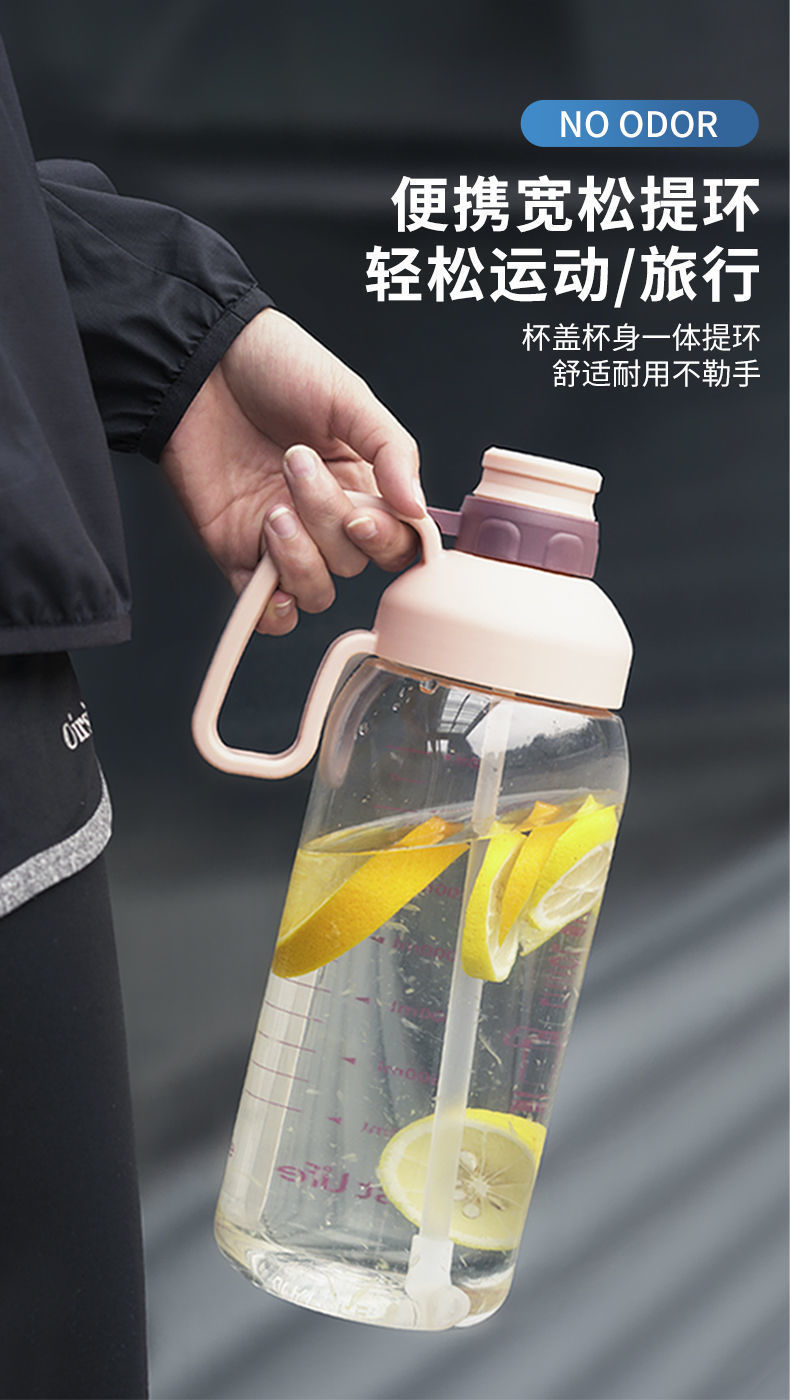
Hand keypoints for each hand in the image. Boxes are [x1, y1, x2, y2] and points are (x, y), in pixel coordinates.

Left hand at [159, 308, 423, 632]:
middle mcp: (326, 518)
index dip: (385, 539)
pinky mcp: (237, 553)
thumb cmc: (275, 366)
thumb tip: (417, 507)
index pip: (397, 541)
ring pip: (315, 590)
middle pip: (352, 562)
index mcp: (362, 483)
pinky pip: (266, 612)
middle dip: (326, 520)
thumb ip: (392, 451)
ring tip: (273, 507)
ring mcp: (282, 539)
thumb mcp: (349, 397)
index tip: (361, 514)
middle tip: (295, 463)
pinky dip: (273, 610)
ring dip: (299, 558)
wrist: (200, 362)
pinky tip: (269, 578)